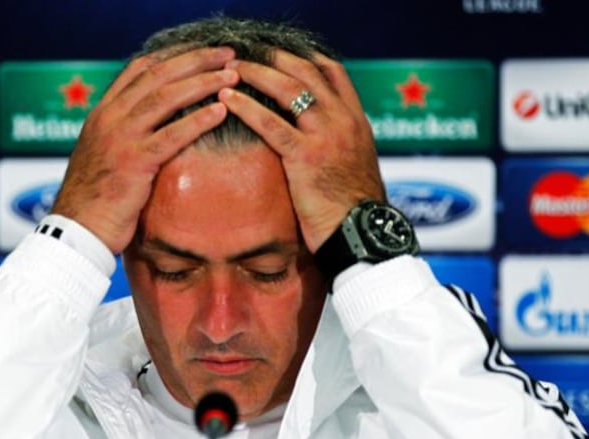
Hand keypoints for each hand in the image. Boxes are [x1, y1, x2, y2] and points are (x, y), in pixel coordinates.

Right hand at [52, 47, 239, 253]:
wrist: (76, 230)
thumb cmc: (95, 200)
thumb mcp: (104, 156)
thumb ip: (125, 135)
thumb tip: (154, 127)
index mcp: (103, 113)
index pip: (140, 69)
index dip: (174, 55)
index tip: (203, 52)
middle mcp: (110, 118)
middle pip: (158, 75)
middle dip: (196, 61)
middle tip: (227, 54)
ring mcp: (120, 138)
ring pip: (166, 98)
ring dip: (203, 83)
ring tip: (232, 77)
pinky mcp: (133, 163)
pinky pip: (171, 135)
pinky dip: (197, 120)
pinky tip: (220, 112)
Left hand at [219, 51, 385, 252]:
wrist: (361, 234)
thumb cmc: (353, 210)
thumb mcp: (355, 166)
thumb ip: (339, 144)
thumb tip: (319, 140)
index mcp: (357, 120)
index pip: (332, 72)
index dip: (303, 57)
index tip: (278, 54)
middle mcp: (344, 120)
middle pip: (306, 72)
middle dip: (273, 59)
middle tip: (246, 56)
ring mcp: (326, 135)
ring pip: (288, 89)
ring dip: (256, 74)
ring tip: (230, 70)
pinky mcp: (305, 156)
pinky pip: (271, 123)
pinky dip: (246, 107)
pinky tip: (227, 100)